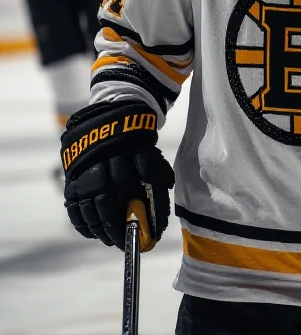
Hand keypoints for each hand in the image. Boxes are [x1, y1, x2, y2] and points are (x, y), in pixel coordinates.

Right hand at [61, 101, 173, 249]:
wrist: (106, 122)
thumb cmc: (134, 145)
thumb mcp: (150, 154)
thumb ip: (157, 178)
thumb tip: (161, 217)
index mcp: (132, 153)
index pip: (143, 186)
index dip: (150, 213)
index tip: (155, 235)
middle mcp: (106, 163)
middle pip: (111, 202)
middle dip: (120, 229)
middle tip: (128, 244)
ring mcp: (86, 172)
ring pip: (91, 209)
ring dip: (102, 230)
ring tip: (113, 241)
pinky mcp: (71, 180)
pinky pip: (74, 208)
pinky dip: (83, 224)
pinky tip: (93, 233)